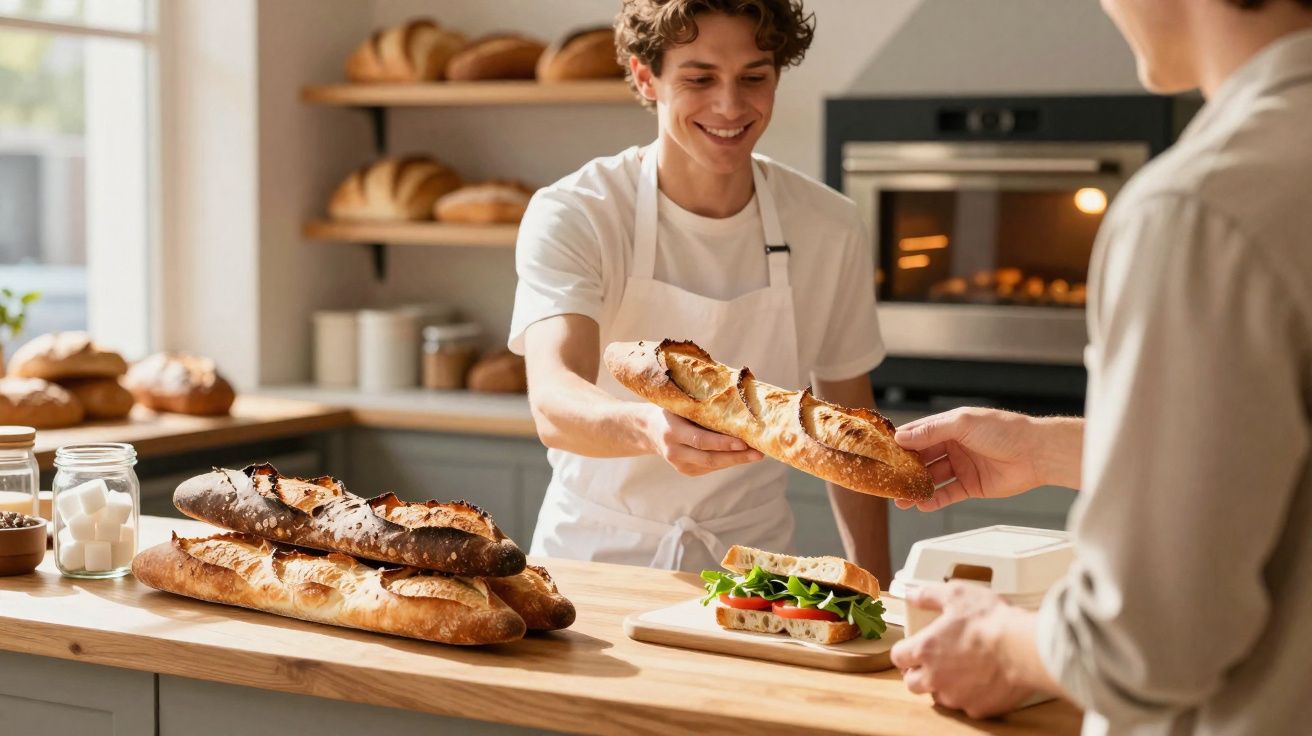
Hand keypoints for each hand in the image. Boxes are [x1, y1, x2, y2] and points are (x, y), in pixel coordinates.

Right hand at [642, 406, 762, 476]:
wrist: (648, 429)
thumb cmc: (672, 409)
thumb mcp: (681, 405)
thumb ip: (702, 407)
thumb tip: (738, 400)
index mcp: (672, 431)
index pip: (701, 440)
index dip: (723, 443)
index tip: (744, 442)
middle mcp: (674, 452)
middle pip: (710, 459)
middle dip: (736, 457)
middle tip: (758, 453)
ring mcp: (680, 465)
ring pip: (713, 465)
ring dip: (736, 460)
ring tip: (756, 453)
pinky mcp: (687, 471)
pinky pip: (711, 467)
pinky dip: (727, 460)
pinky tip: (742, 454)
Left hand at [890, 582, 1036, 718]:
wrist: (1024, 648)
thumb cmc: (992, 621)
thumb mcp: (957, 595)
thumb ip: (929, 595)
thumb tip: (911, 595)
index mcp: (925, 649)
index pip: (898, 657)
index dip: (904, 652)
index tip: (913, 648)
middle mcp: (935, 677)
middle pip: (912, 683)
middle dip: (918, 674)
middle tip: (933, 663)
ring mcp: (956, 696)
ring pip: (938, 697)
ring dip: (943, 686)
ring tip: (960, 671)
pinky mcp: (977, 708)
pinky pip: (967, 705)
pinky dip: (971, 696)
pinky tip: (983, 682)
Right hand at [893, 408, 1059, 511]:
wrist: (1036, 453)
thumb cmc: (1005, 431)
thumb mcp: (963, 423)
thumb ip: (932, 431)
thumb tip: (902, 437)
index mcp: (950, 426)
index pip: (918, 434)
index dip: (900, 443)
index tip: (881, 452)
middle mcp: (954, 446)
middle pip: (922, 459)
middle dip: (905, 470)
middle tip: (888, 480)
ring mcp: (962, 467)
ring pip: (932, 479)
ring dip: (916, 488)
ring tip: (900, 499)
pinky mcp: (971, 486)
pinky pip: (948, 494)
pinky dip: (934, 500)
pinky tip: (922, 504)